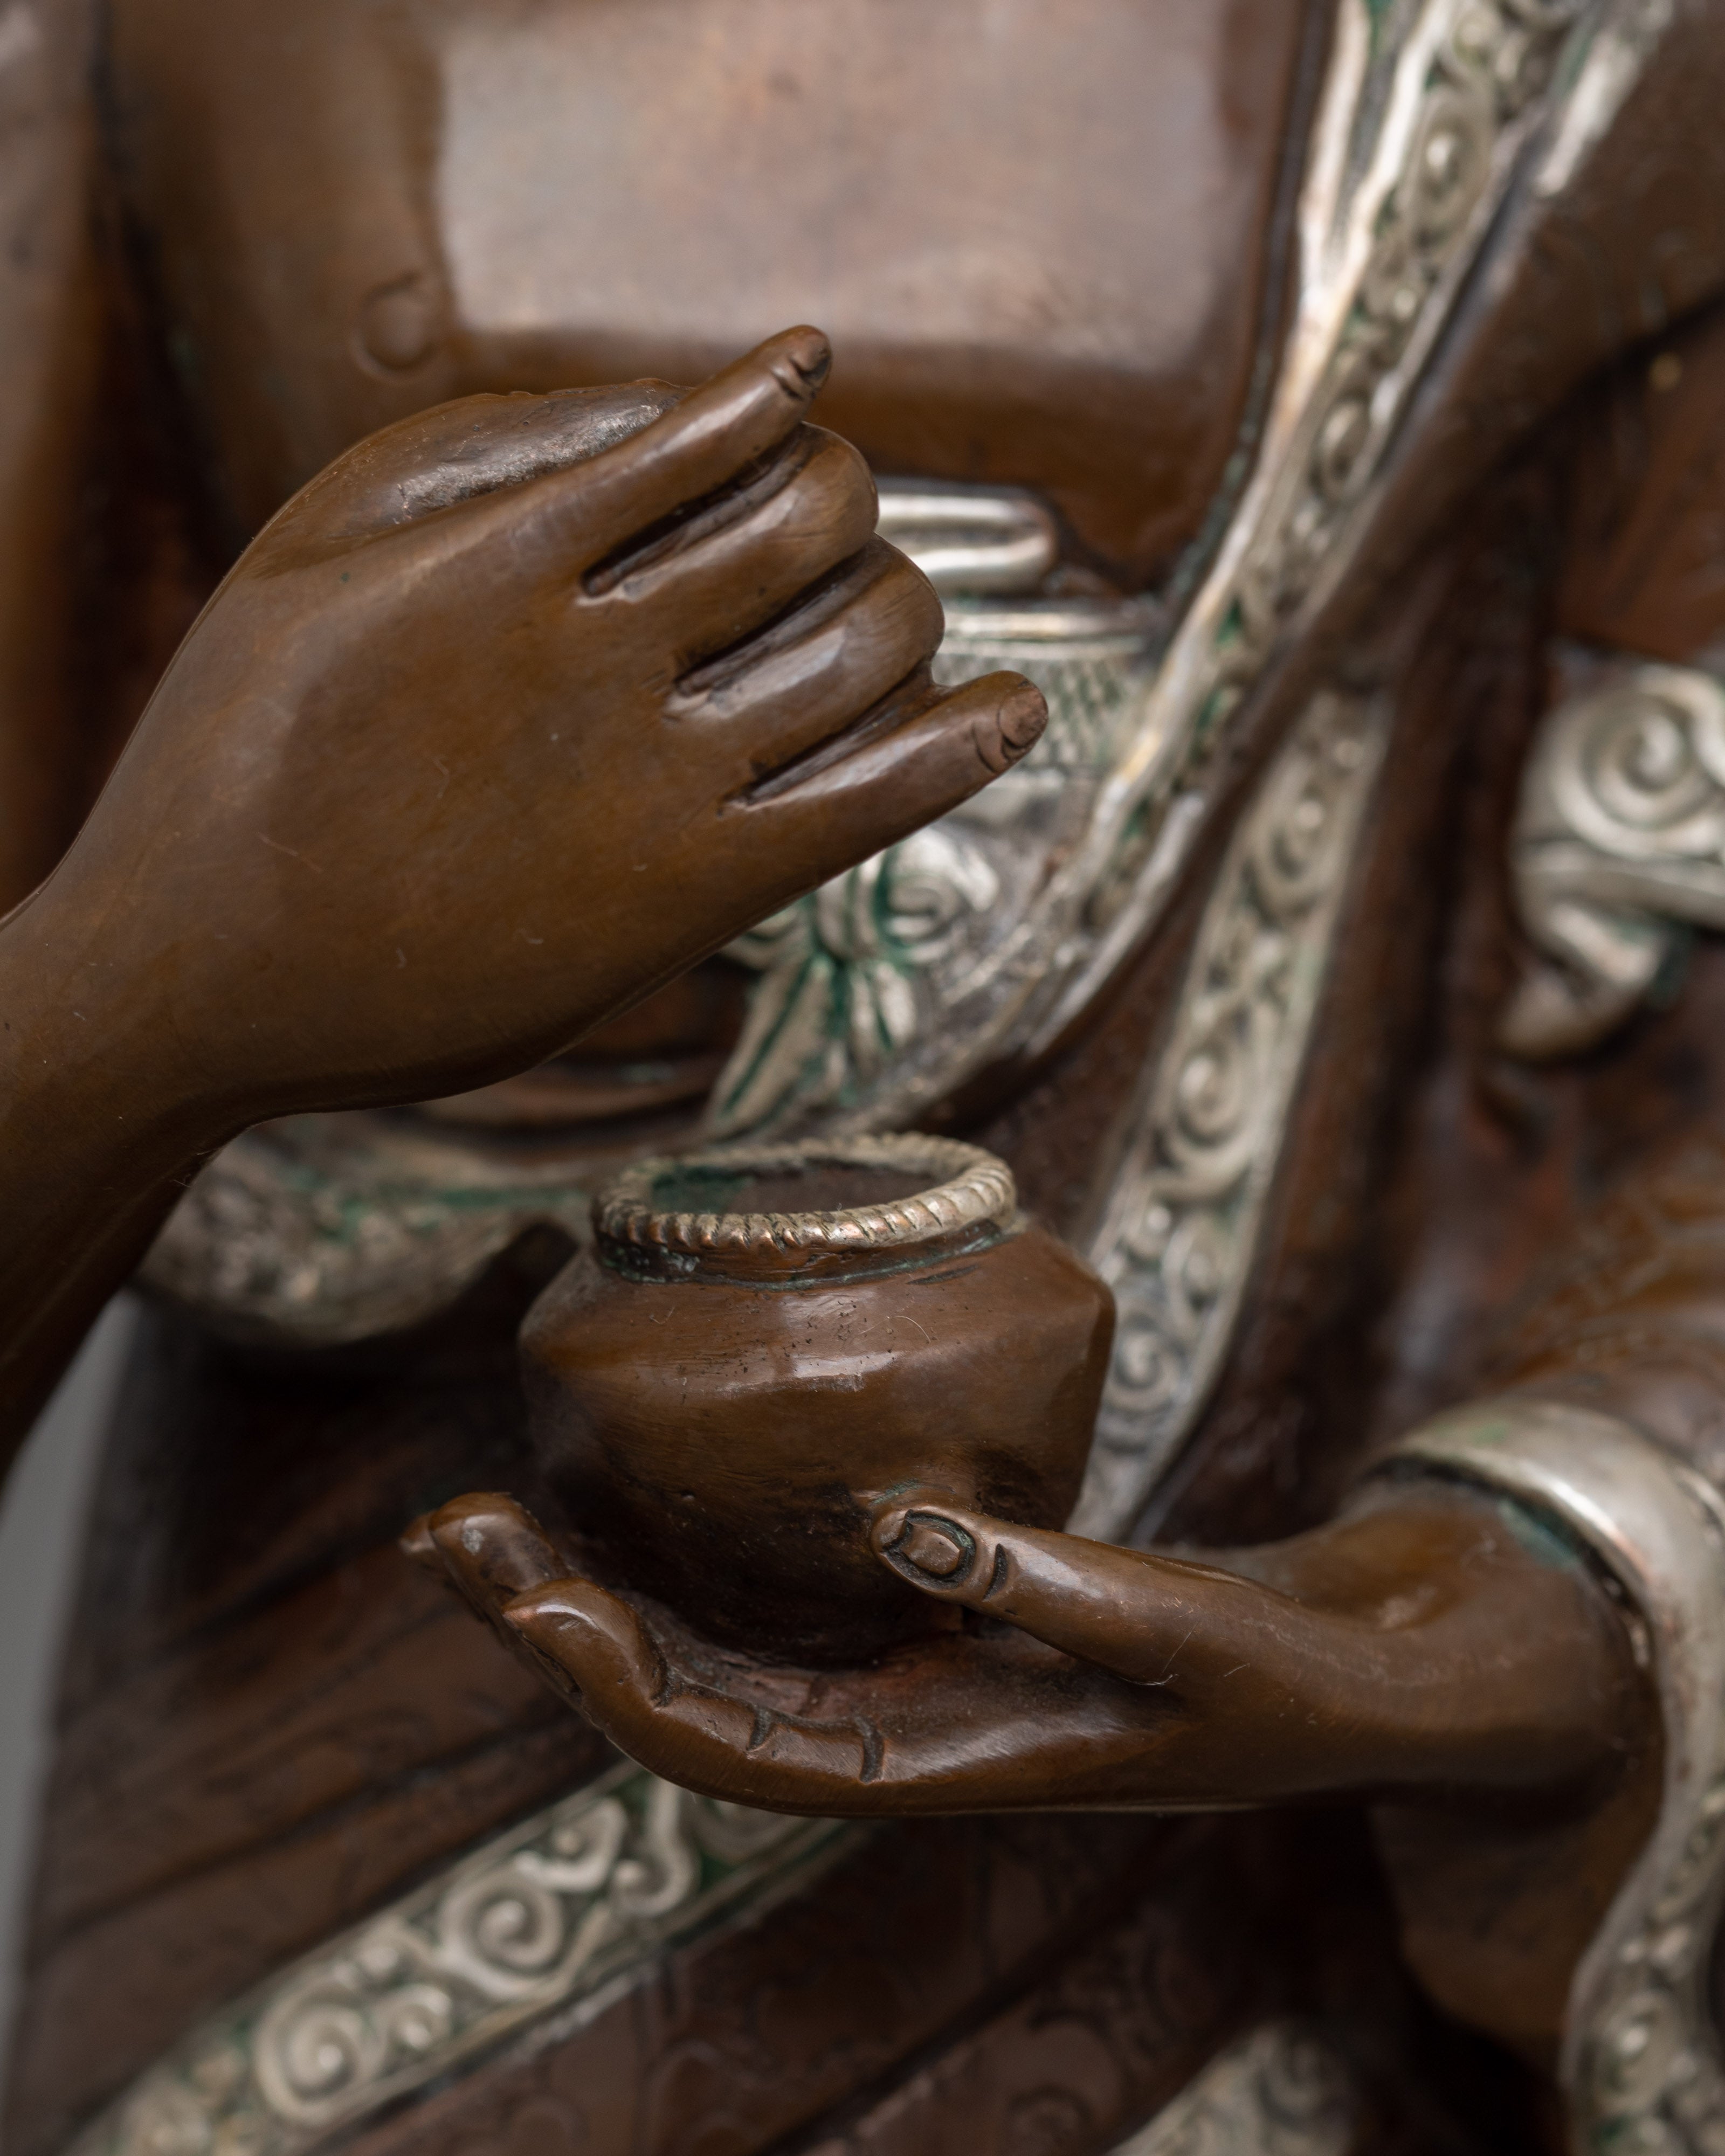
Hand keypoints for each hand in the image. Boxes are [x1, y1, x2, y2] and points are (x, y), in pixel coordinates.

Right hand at [24, 325, 1042, 1128]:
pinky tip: (1011, 711)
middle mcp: (601, 651)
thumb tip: (663, 407)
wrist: (199, 975)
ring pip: (870, 646)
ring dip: (909, 614)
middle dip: (853, 514)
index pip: (727, 430)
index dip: (787, 413)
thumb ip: (474, 454)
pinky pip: (875, 799)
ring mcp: (652, 779)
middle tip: (830, 538)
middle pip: (825, 525)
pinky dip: (969, 743)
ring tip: (887, 619)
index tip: (801, 408)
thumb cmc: (236, 757)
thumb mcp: (310, 552)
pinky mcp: (686, 896)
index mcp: (512, 547)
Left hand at [405, 1477, 1640, 1816]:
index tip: (513, 1591)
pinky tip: (636, 1515)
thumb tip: (900, 1525)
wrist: (1341, 1683)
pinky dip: (693, 1568)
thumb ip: (1045, 1582)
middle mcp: (898, 1730)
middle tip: (446, 1530)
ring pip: (715, 1656)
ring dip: (603, 1595)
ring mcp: (905, 1682)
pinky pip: (777, 1615)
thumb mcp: (1181, 1632)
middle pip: (686, 1699)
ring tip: (495, 1519)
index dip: (608, 1678)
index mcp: (944, 1762)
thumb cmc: (1273, 1675)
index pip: (731, 1746)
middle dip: (561, 1625)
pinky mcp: (930, 1628)